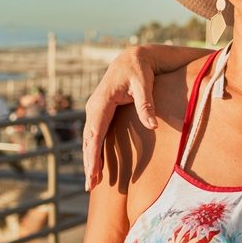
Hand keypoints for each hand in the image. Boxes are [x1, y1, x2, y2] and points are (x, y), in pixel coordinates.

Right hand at [83, 46, 156, 189]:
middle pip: (89, 141)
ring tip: (93, 182)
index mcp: (101, 103)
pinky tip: (97, 165)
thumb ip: (146, 104)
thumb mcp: (144, 84)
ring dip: (91, 160)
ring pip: (90, 140)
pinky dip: (95, 151)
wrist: (133, 57)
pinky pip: (96, 135)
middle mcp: (94, 108)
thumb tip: (152, 126)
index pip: (95, 133)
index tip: (94, 172)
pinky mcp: (101, 113)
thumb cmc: (139, 70)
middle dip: (89, 163)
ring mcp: (96, 111)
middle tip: (91, 185)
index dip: (93, 155)